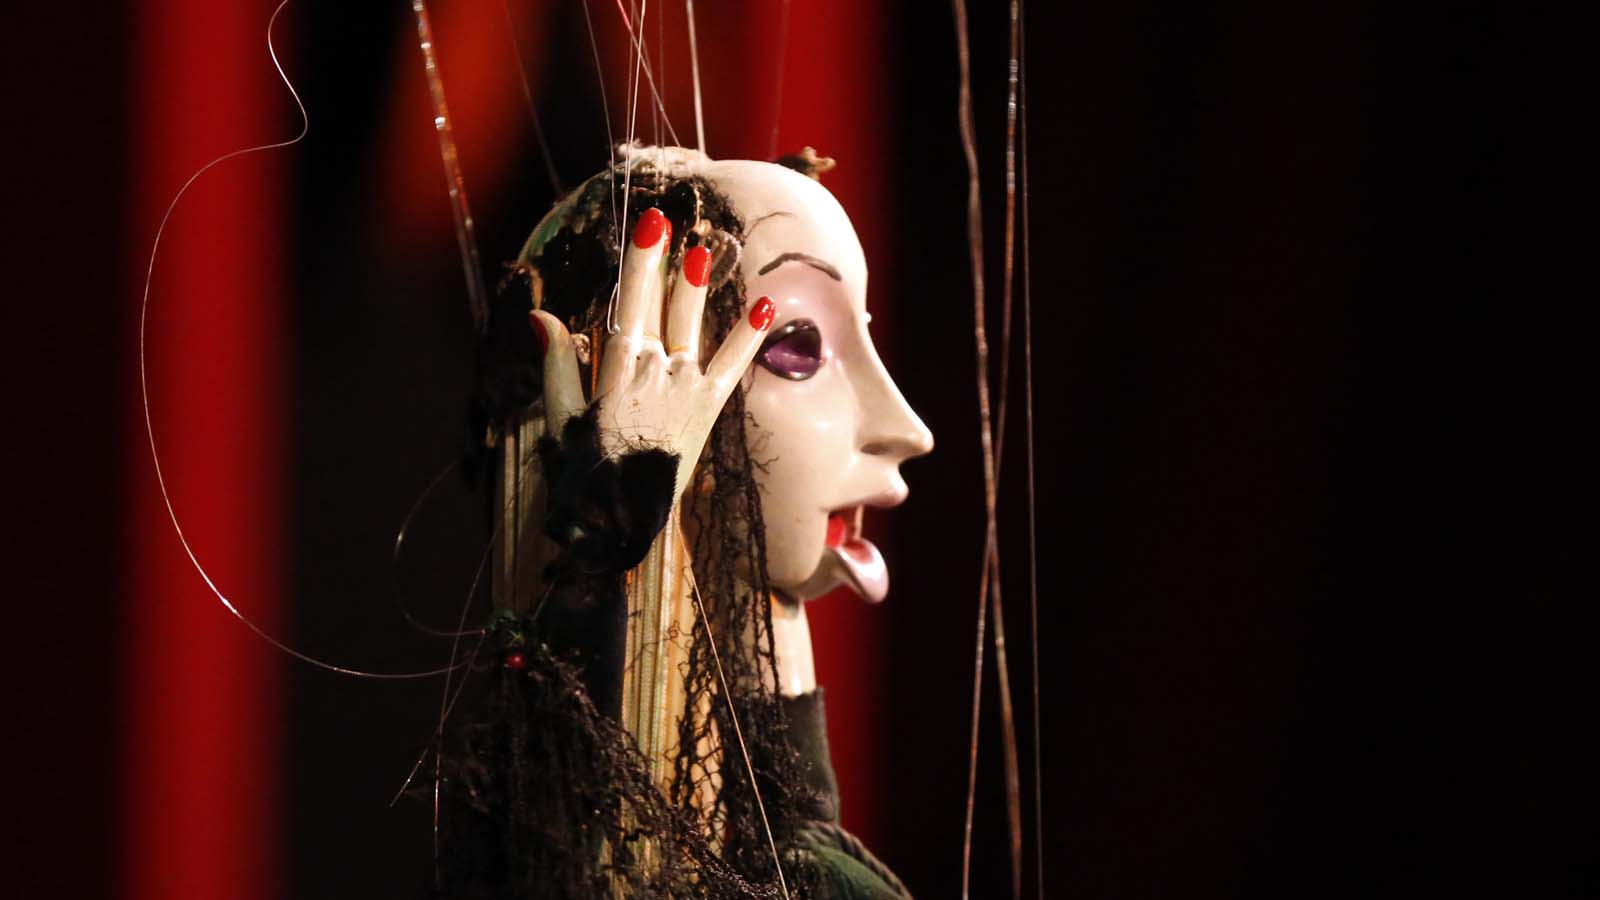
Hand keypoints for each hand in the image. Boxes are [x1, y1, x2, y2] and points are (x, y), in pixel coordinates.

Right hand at [530, 207, 774, 499]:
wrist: (624, 523)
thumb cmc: (586, 472)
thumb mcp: (562, 417)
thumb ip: (557, 365)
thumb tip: (541, 317)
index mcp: (617, 370)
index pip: (630, 303)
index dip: (641, 261)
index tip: (649, 225)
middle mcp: (656, 372)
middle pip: (660, 307)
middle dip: (663, 262)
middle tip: (669, 219)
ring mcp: (686, 389)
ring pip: (691, 327)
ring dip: (696, 289)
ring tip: (704, 251)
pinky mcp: (708, 409)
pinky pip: (732, 365)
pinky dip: (748, 335)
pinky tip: (767, 305)